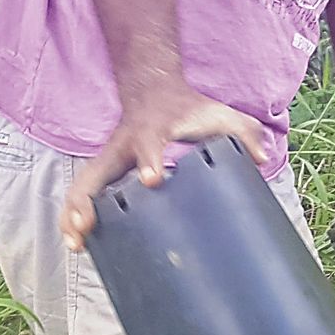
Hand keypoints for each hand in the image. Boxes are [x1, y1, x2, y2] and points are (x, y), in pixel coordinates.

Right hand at [59, 84, 263, 249]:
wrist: (154, 91)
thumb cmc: (189, 109)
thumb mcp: (220, 115)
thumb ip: (244, 133)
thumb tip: (261, 159)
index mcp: (152, 132)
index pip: (149, 145)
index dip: (150, 160)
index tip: (151, 179)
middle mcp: (123, 147)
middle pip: (96, 172)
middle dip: (87, 199)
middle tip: (85, 225)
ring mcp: (108, 159)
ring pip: (82, 186)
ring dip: (73, 214)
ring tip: (75, 243)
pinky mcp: (102, 171)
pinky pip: (82, 193)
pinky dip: (74, 216)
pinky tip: (76, 242)